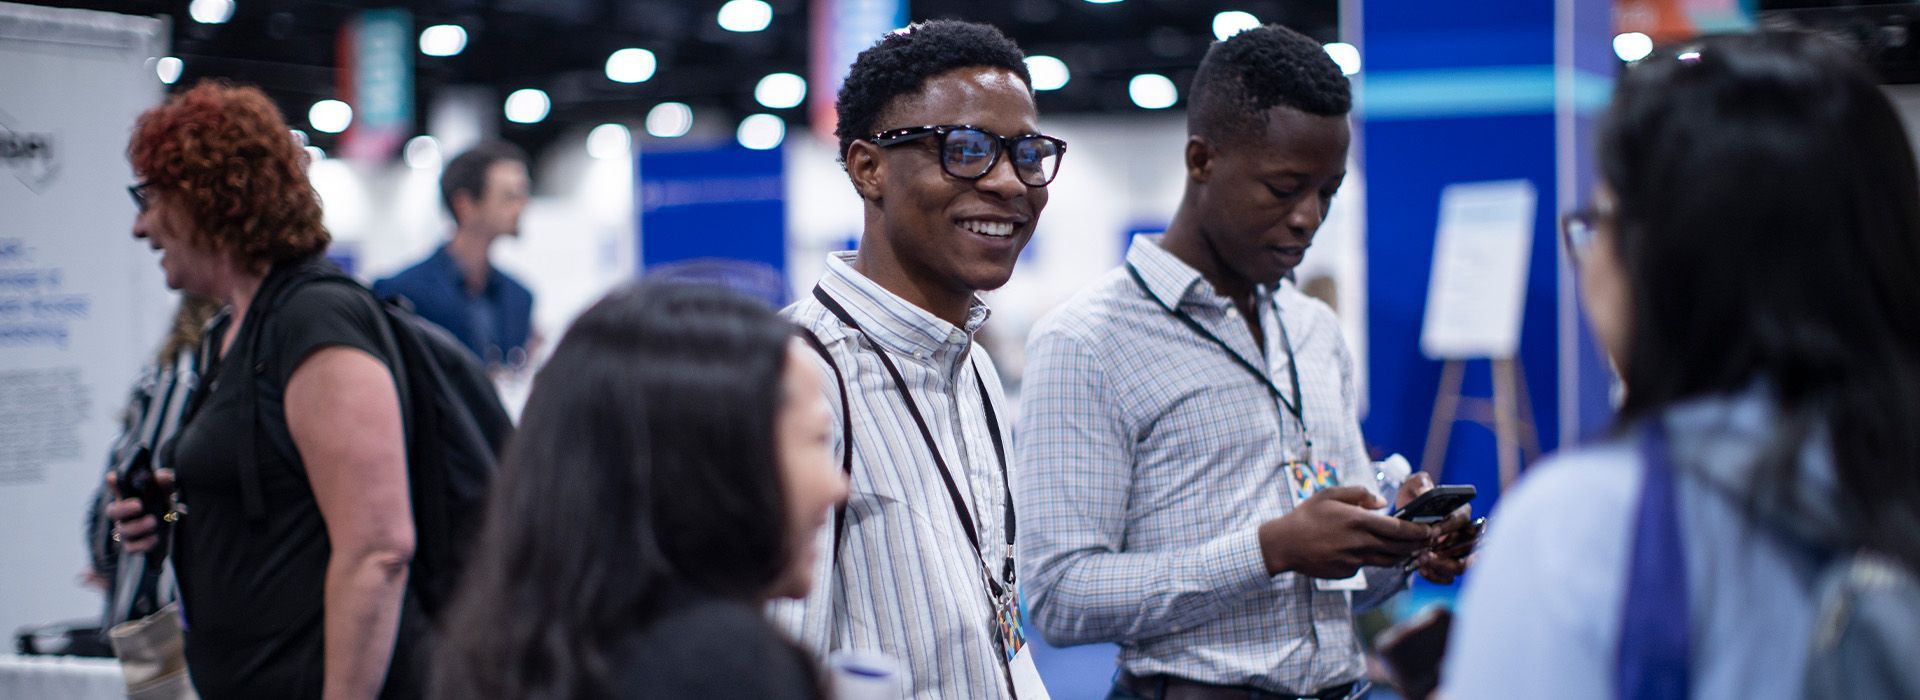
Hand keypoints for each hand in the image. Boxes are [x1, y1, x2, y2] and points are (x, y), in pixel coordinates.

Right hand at [103, 469, 174, 554]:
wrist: (173, 529)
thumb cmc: (164, 506)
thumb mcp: (167, 495)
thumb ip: (165, 485)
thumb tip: (164, 476)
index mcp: (128, 497)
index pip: (116, 488)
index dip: (113, 483)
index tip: (115, 478)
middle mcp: (123, 514)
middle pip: (113, 512)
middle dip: (124, 508)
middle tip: (139, 505)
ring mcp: (126, 531)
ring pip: (123, 531)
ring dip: (138, 526)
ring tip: (153, 521)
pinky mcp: (133, 546)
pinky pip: (131, 548)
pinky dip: (143, 544)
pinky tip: (154, 538)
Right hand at [1259, 485, 1432, 578]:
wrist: (1284, 545)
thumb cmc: (1306, 516)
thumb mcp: (1329, 494)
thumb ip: (1359, 494)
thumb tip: (1381, 503)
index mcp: (1358, 521)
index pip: (1398, 529)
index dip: (1418, 531)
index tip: (1430, 529)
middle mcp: (1360, 543)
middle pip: (1399, 548)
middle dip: (1418, 544)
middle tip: (1428, 541)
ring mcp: (1355, 560)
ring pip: (1388, 560)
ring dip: (1402, 555)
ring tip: (1410, 548)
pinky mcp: (1348, 572)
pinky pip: (1367, 565)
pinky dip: (1373, 558)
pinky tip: (1368, 551)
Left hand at [1394, 474, 1476, 583]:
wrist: (1401, 516)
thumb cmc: (1413, 498)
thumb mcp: (1413, 485)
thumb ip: (1420, 483)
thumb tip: (1425, 492)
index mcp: (1460, 512)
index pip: (1464, 520)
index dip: (1449, 526)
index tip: (1433, 532)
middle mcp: (1463, 533)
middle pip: (1468, 548)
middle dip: (1450, 555)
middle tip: (1428, 556)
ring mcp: (1456, 550)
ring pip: (1460, 565)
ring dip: (1442, 567)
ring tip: (1422, 563)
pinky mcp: (1446, 563)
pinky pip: (1449, 576)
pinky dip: (1437, 576)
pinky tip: (1423, 570)